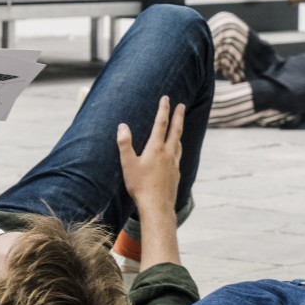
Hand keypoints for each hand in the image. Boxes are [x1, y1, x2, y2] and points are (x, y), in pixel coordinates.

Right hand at [117, 96, 183, 213]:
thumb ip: (125, 144)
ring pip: (178, 143)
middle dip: (178, 116)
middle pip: (175, 130)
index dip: (163, 109)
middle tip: (181, 105)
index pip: (161, 123)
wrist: (157, 206)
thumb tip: (122, 126)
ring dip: (179, 132)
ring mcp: (174, 164)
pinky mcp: (176, 174)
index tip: (166, 98)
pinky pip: (178, 156)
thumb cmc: (140, 186)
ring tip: (179, 127)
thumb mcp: (128, 164)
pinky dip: (177, 148)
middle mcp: (168, 153)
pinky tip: (174, 153)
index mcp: (156, 148)